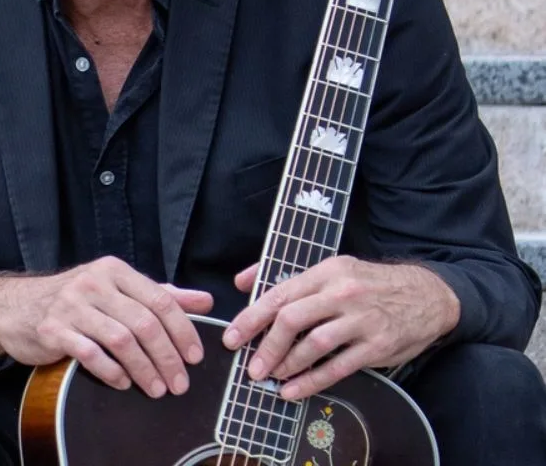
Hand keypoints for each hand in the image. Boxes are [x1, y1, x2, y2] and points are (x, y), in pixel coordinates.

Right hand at [0, 257, 213, 397]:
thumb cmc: (73, 300)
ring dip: (144, 370)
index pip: (160, 300)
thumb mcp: (115, 289)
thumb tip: (205, 300)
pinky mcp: (53, 330)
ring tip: (156, 389)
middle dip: (167, 358)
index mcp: (113, 270)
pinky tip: (123, 383)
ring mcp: (71, 306)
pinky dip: (111, 371)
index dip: (183, 331)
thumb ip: (159, 294)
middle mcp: (93, 283)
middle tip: (179, 383)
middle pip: (144, 323)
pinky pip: (90, 353)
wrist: (14, 306)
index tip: (195, 358)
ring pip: (121, 340)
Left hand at [222, 256, 459, 400]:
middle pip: (293, 319)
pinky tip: (293, 390)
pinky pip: (338, 367)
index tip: (232, 337)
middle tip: (250, 366)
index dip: (252, 318)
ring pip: (314, 344)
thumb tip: (242, 283)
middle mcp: (342, 294)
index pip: (279, 295)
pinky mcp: (377, 346)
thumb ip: (286, 277)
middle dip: (265, 345)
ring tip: (269, 376)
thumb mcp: (332, 270)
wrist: (428, 295)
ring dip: (287, 364)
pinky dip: (312, 381)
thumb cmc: (370, 284)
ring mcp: (361, 321)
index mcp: (326, 273)